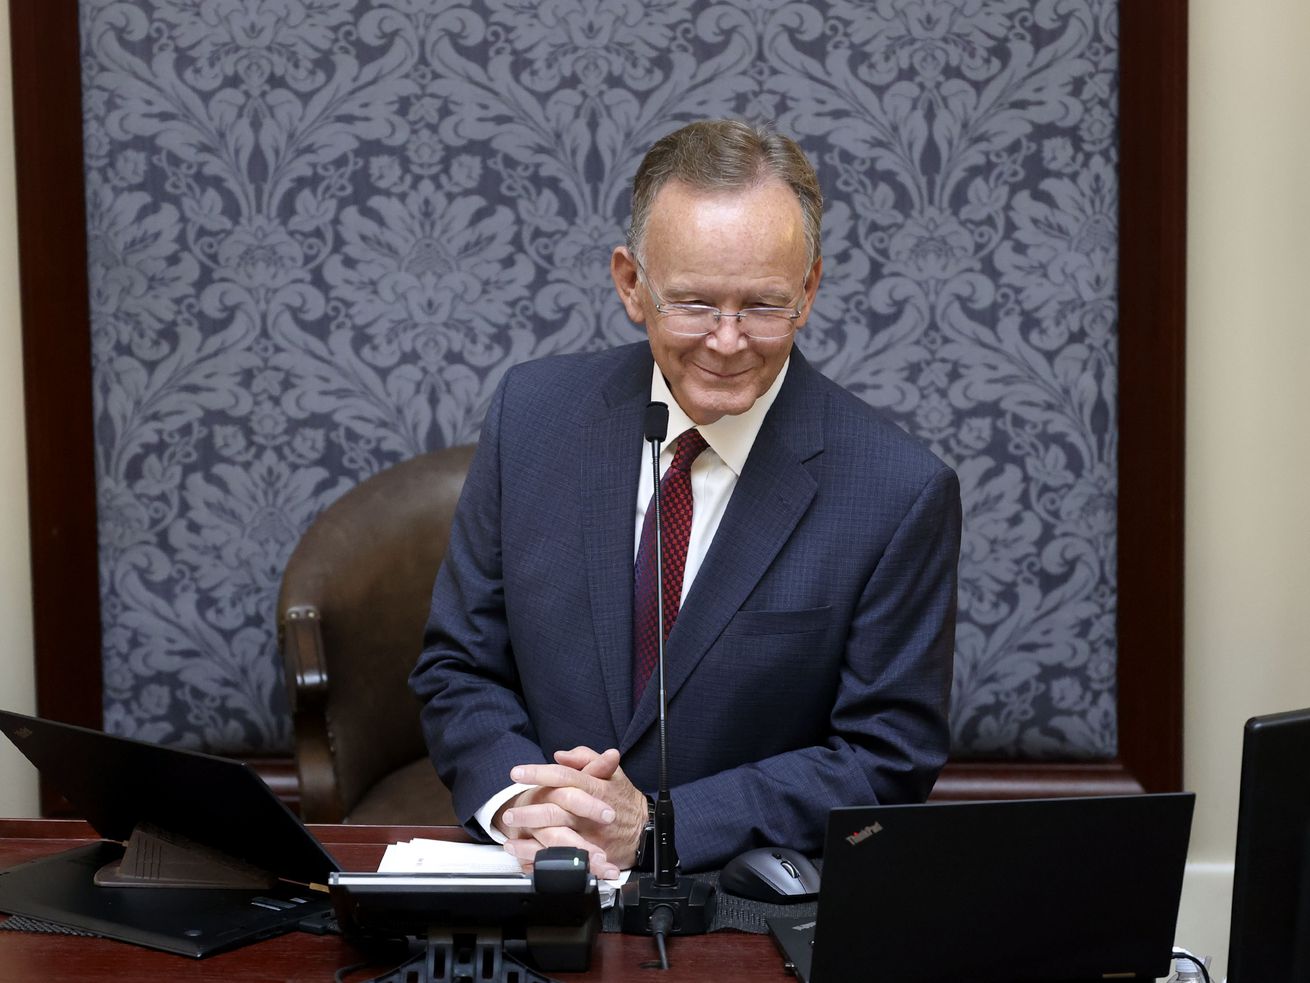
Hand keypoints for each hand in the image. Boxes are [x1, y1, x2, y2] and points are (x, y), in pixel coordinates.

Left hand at [494, 747, 647, 878]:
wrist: (645, 832)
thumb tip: (560, 755)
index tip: (517, 772)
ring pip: (556, 836)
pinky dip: (543, 859)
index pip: (563, 776)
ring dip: (531, 840)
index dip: (538, 773)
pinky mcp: (590, 855)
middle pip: (555, 809)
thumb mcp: (612, 773)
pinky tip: (526, 858)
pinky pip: (563, 859)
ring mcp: (589, 835)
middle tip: (508, 812)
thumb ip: (586, 759)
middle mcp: (589, 812)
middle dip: (529, 811)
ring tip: (510, 840)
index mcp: (594, 788)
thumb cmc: (624, 801)